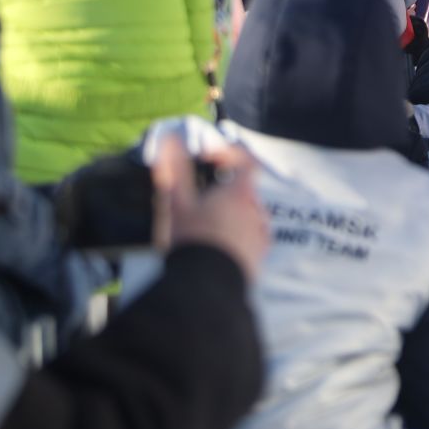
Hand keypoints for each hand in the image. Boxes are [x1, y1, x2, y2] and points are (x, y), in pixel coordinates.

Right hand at [153, 143, 267, 280]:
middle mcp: (255, 209)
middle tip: (197, 200)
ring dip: (228, 213)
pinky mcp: (259, 256)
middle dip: (222, 188)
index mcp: (239, 192)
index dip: (226, 155)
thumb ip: (174, 170)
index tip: (206, 159)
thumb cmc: (192, 240)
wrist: (206, 287)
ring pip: (246, 213)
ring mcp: (260, 234)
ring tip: (203, 227)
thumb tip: (169, 141)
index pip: (243, 160)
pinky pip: (250, 237)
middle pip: (242, 188)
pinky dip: (235, 235)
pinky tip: (215, 247)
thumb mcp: (177, 203)